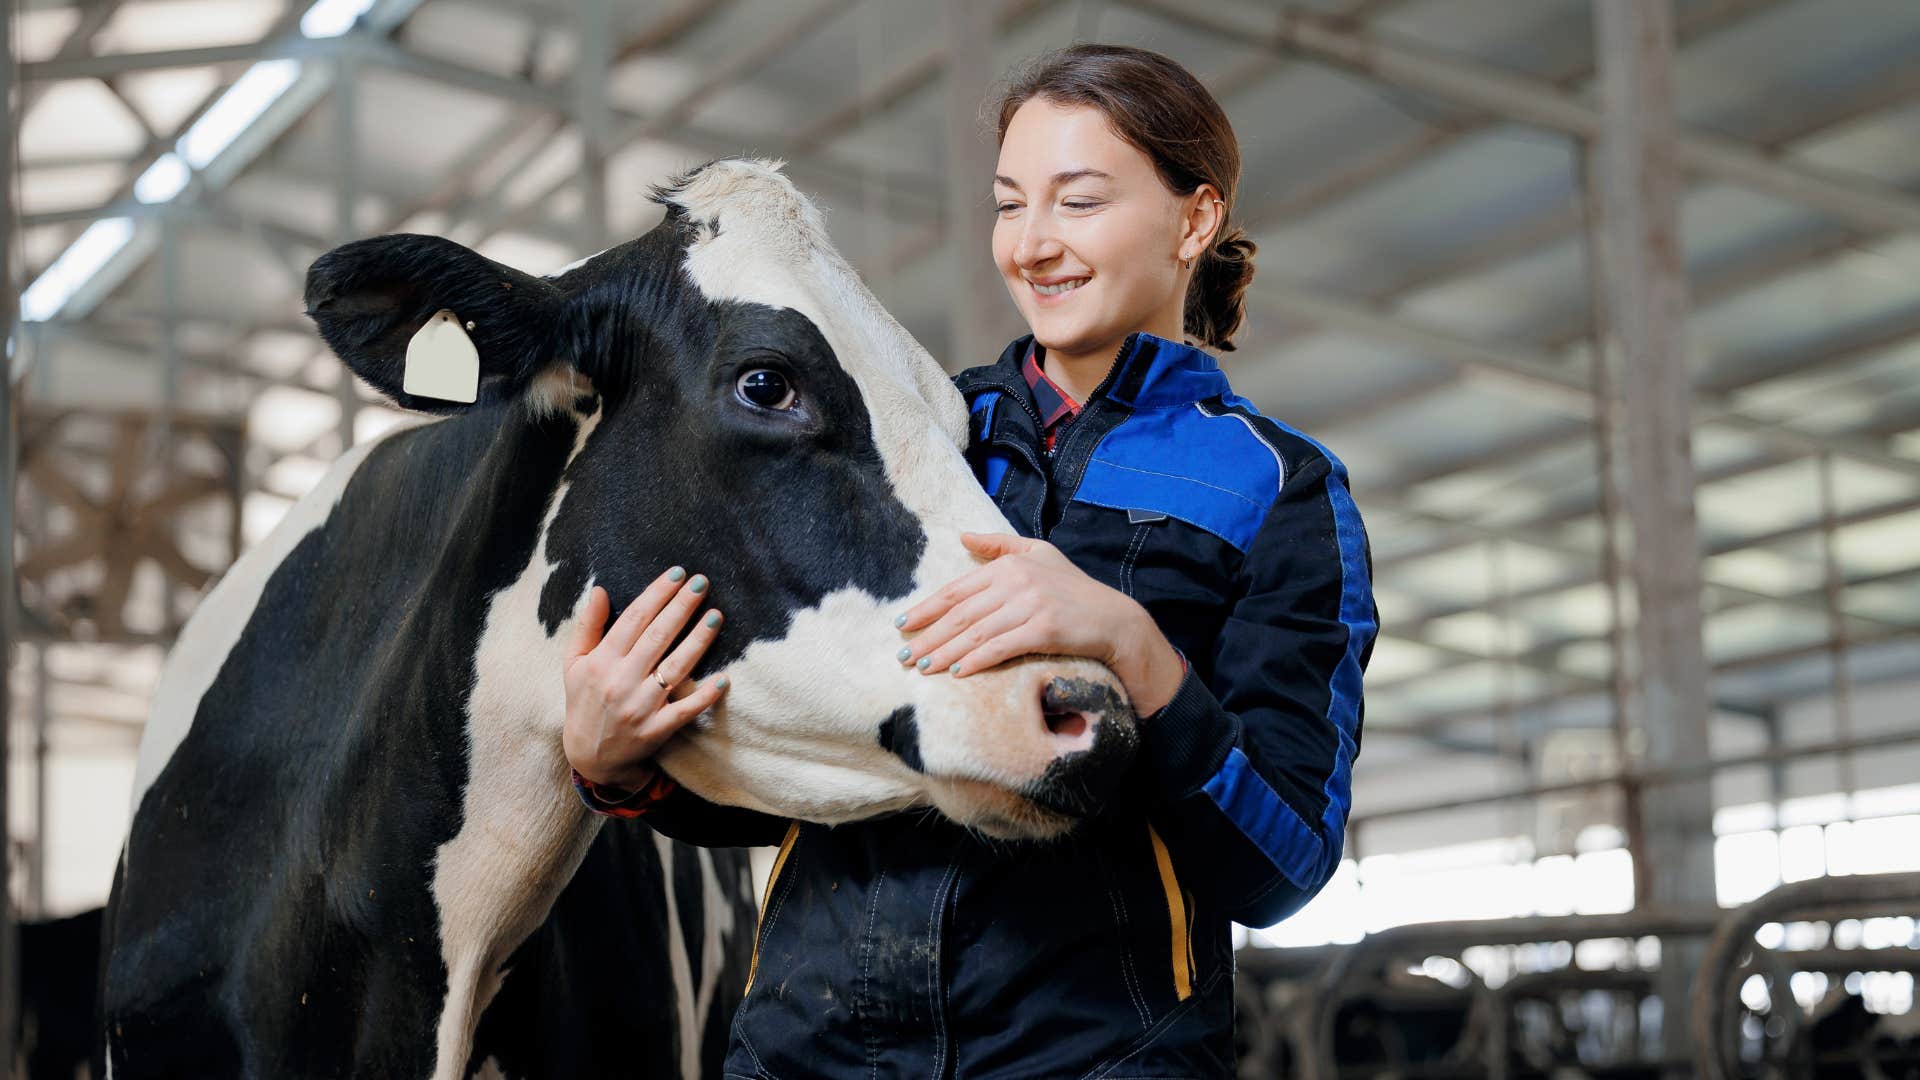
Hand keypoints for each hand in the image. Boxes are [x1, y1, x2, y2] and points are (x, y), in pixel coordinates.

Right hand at [562, 567, 728, 790]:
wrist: (589, 756)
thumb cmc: (584, 701)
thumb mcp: (574, 663)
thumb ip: (587, 626)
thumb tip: (599, 589)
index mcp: (601, 662)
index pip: (634, 619)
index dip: (657, 594)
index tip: (677, 574)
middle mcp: (621, 681)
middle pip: (658, 637)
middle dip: (682, 607)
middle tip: (702, 582)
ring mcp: (640, 707)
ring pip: (675, 668)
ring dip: (698, 640)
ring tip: (716, 615)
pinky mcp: (657, 730)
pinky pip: (686, 710)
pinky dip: (705, 695)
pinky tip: (724, 677)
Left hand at [895, 533, 1185, 714]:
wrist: (1114, 619)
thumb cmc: (1074, 589)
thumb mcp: (1039, 554)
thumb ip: (999, 545)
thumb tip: (963, 536)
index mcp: (1009, 565)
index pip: (958, 589)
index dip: (926, 608)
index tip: (902, 625)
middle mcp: (1017, 581)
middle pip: (961, 613)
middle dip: (928, 636)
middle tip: (903, 656)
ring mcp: (1031, 605)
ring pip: (976, 632)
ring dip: (945, 652)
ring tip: (923, 668)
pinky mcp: (1044, 629)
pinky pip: (1001, 647)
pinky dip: (976, 660)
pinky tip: (958, 672)